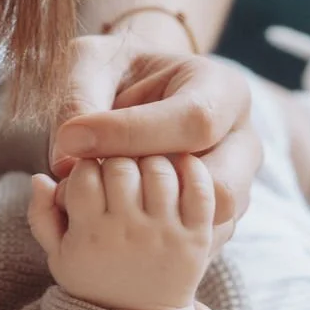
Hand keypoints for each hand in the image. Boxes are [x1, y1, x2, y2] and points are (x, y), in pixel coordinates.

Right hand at [29, 155, 214, 309]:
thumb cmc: (95, 280)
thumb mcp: (59, 256)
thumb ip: (42, 215)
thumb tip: (40, 177)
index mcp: (90, 235)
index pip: (85, 174)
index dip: (87, 166)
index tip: (92, 175)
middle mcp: (128, 233)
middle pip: (121, 166)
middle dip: (116, 160)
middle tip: (119, 171)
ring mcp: (165, 235)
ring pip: (159, 169)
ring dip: (151, 161)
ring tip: (145, 171)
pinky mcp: (196, 238)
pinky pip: (201, 189)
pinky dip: (192, 169)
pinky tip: (180, 166)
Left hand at [50, 34, 261, 251]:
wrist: (131, 95)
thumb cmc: (113, 73)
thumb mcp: (89, 65)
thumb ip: (79, 98)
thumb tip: (67, 159)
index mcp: (222, 89)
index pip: (195, 120)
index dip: (131, 134)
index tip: (72, 138)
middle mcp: (242, 141)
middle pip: (219, 185)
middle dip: (150, 189)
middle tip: (94, 175)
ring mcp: (235, 187)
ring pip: (209, 223)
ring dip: (150, 219)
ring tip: (97, 195)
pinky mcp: (214, 219)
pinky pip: (192, 244)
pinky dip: (149, 236)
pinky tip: (108, 215)